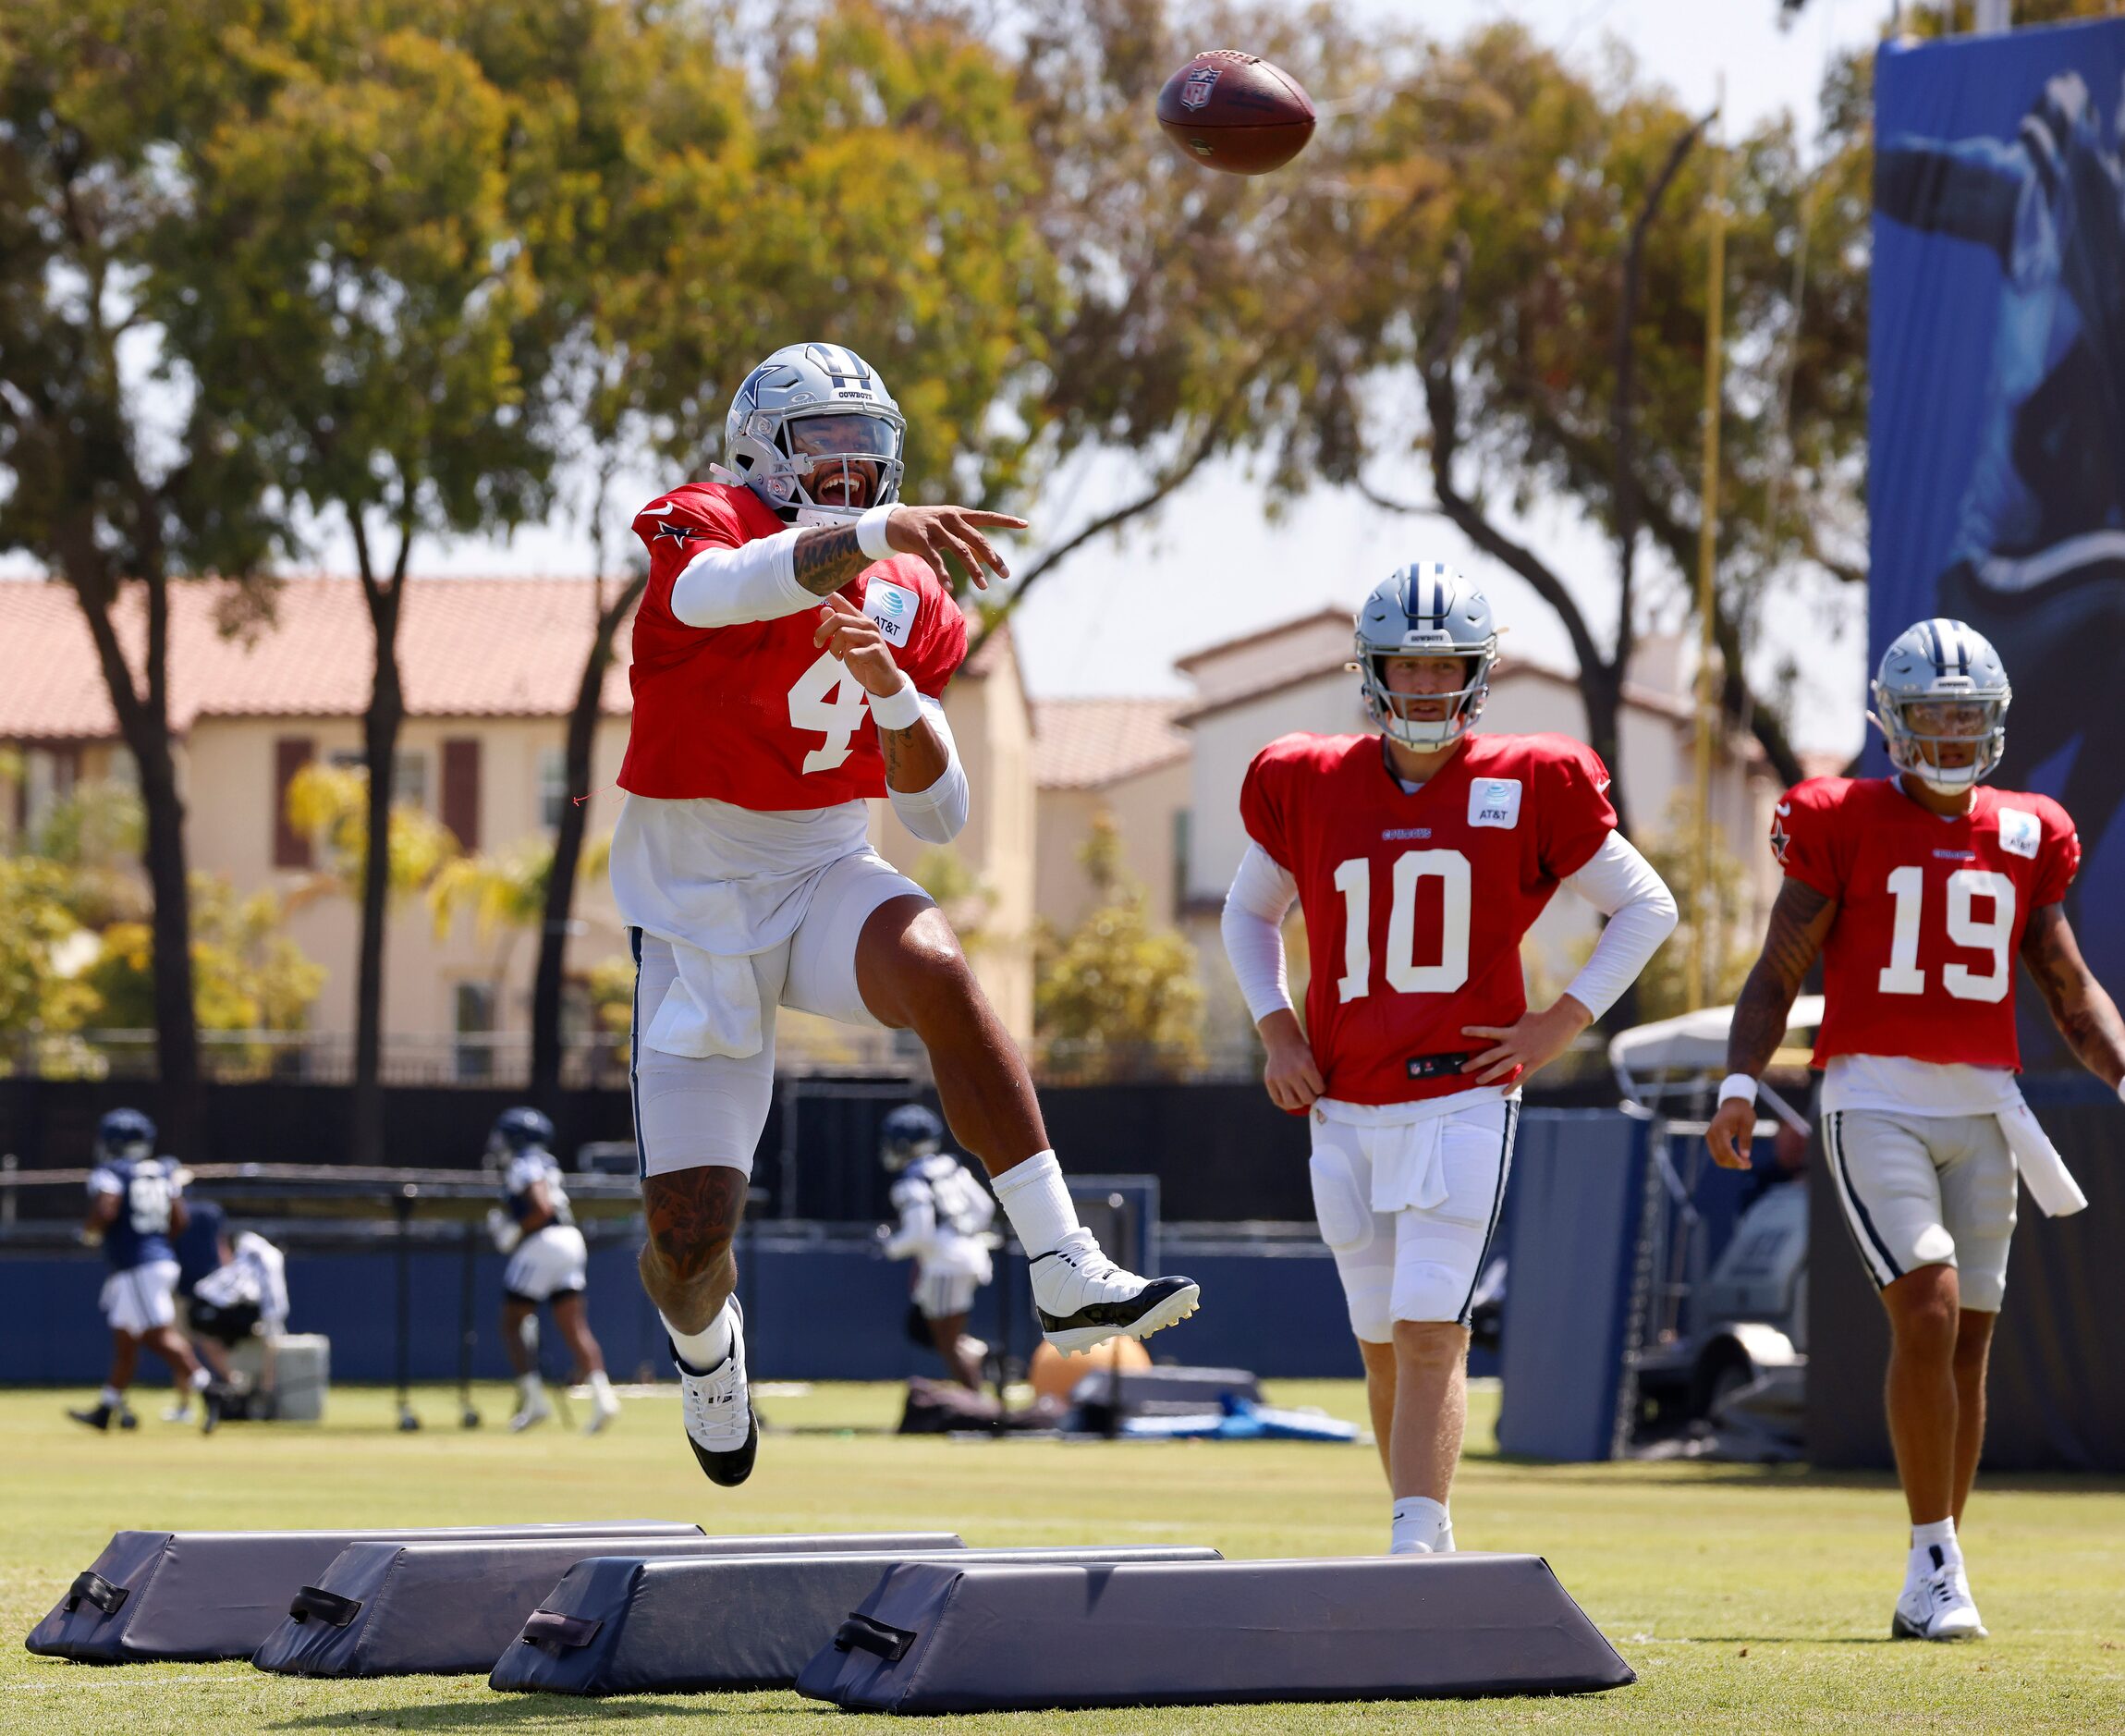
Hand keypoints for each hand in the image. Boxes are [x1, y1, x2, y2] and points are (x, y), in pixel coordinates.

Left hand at [812, 593, 906, 696]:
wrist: (885, 681)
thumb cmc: (865, 660)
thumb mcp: (847, 643)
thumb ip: (837, 627)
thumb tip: (824, 610)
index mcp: (861, 621)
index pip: (845, 604)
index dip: (833, 597)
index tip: (823, 592)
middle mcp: (868, 625)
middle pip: (839, 618)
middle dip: (822, 631)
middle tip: (818, 643)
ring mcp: (873, 638)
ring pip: (843, 633)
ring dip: (834, 647)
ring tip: (838, 656)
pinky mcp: (876, 652)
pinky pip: (853, 652)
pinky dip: (847, 658)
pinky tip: (851, 661)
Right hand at [884, 504, 1026, 590]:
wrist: (891, 522)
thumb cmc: (924, 527)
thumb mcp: (947, 528)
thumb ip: (966, 540)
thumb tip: (987, 557)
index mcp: (959, 514)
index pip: (987, 517)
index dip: (1006, 520)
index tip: (1025, 524)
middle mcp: (950, 519)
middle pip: (977, 539)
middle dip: (993, 558)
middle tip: (1005, 574)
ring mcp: (936, 528)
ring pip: (960, 551)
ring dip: (974, 570)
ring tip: (984, 586)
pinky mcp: (921, 540)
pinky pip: (936, 559)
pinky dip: (943, 574)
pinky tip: (950, 587)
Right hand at [1259, 1009, 1324, 1113]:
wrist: (1282, 1040)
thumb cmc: (1302, 1051)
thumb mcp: (1313, 1058)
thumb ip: (1317, 1076)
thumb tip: (1323, 1097)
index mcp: (1306, 1065)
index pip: (1319, 1089)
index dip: (1321, 1089)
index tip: (1320, 1086)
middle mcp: (1292, 1073)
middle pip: (1307, 1098)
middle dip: (1311, 1097)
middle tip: (1311, 1094)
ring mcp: (1279, 1078)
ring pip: (1292, 1103)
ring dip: (1299, 1102)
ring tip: (1301, 1098)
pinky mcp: (1269, 1080)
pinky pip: (1278, 1100)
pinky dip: (1285, 1103)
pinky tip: (1290, 1098)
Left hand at [1462, 995, 1591, 1086]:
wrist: (1562, 1023)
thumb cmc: (1543, 1019)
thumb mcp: (1523, 1018)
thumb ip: (1512, 1022)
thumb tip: (1503, 1019)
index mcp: (1511, 1031)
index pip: (1489, 1031)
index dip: (1475, 1031)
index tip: (1461, 1031)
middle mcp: (1514, 1044)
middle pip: (1491, 1055)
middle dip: (1475, 1062)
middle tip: (1461, 1068)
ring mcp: (1524, 1055)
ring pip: (1502, 1068)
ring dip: (1489, 1075)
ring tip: (1477, 1081)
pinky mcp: (1534, 1063)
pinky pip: (1521, 1077)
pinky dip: (1511, 1086)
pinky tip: (1503, 1093)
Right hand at [1706, 1097, 1756, 1169]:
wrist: (1733, 1103)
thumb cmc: (1742, 1112)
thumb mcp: (1748, 1123)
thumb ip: (1746, 1139)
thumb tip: (1745, 1156)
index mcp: (1720, 1129)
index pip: (1726, 1150)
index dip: (1736, 1160)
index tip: (1748, 1165)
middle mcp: (1711, 1134)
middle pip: (1720, 1157)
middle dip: (1734, 1164)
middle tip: (1749, 1165)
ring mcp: (1710, 1137)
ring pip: (1718, 1158)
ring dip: (1731, 1163)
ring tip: (1745, 1162)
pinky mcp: (1711, 1139)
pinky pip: (1717, 1154)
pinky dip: (1728, 1159)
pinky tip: (1739, 1158)